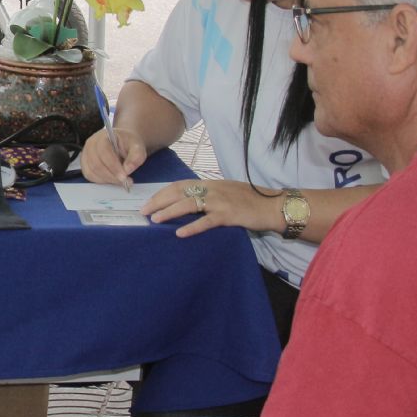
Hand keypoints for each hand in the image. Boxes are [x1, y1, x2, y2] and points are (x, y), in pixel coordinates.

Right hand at [80, 126, 145, 186]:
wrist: (122, 143)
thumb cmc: (128, 144)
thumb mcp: (138, 146)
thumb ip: (136, 156)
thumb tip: (128, 169)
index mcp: (103, 136)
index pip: (104, 152)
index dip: (113, 166)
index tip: (124, 176)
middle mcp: (91, 144)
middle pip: (96, 164)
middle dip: (112, 176)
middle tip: (125, 182)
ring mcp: (86, 154)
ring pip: (92, 172)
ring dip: (107, 179)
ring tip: (120, 180)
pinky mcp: (85, 164)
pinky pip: (90, 176)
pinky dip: (101, 181)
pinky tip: (112, 179)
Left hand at [142, 178, 280, 237]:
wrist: (273, 205)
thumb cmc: (249, 200)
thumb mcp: (224, 192)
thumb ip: (207, 194)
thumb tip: (186, 201)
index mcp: (209, 183)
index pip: (179, 185)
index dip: (162, 193)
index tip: (148, 202)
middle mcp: (211, 189)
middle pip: (178, 193)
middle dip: (159, 201)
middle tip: (144, 212)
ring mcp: (219, 201)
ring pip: (188, 204)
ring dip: (169, 212)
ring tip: (155, 219)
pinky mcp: (229, 215)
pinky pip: (206, 222)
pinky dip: (192, 227)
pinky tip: (179, 233)